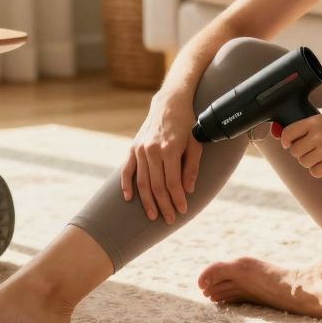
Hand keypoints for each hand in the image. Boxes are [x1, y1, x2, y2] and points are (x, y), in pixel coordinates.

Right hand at [121, 93, 201, 224]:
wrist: (169, 103)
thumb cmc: (186, 124)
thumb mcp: (196, 143)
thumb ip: (192, 167)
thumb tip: (188, 190)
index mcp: (170, 149)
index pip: (173, 182)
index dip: (177, 199)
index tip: (182, 211)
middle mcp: (152, 150)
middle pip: (156, 186)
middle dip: (164, 205)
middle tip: (170, 219)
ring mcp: (140, 149)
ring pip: (142, 182)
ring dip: (147, 201)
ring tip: (153, 215)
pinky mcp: (133, 148)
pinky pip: (127, 170)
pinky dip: (126, 184)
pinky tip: (128, 198)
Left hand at [274, 106, 321, 177]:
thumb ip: (316, 117)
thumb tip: (299, 125)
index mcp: (316, 121)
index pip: (288, 132)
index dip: (285, 140)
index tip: (287, 144)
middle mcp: (318, 135)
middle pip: (294, 150)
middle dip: (300, 152)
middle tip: (310, 151)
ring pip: (304, 162)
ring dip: (309, 162)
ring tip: (320, 158)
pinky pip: (315, 172)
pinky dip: (318, 171)